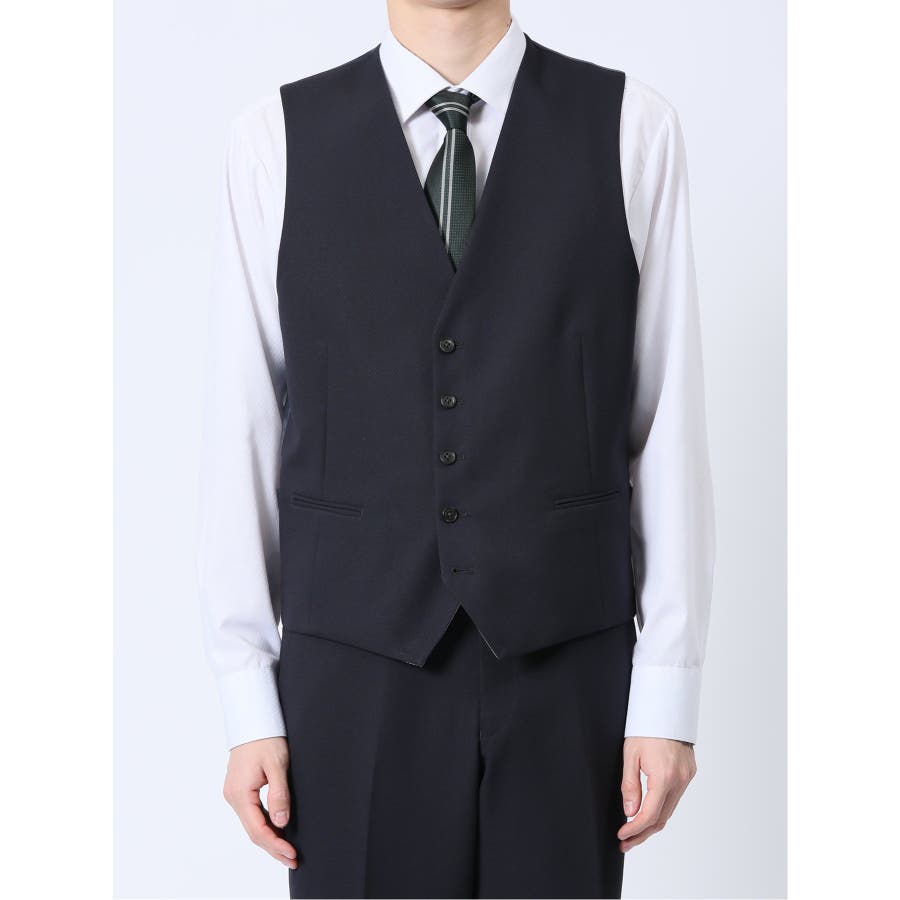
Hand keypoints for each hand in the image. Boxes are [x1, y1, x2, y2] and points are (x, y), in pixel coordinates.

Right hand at [223, 736, 297, 868]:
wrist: (253, 719)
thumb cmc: (265, 738)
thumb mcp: (277, 765)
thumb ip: (279, 794)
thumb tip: (281, 822)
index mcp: (240, 793)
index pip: (257, 829)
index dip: (275, 844)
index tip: (291, 853)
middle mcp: (233, 797)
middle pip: (253, 831)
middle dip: (273, 847)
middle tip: (292, 859)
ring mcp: (235, 793)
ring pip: (252, 824)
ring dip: (269, 838)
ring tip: (287, 851)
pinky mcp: (239, 789)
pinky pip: (251, 814)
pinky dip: (264, 825)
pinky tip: (277, 831)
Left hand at [618, 736, 696, 851]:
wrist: (666, 708)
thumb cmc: (645, 727)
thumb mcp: (630, 754)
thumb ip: (630, 785)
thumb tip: (630, 812)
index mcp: (663, 777)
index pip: (649, 815)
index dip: (634, 830)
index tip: (621, 836)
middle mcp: (679, 780)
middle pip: (661, 819)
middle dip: (642, 834)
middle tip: (626, 843)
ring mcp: (687, 778)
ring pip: (669, 810)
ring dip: (652, 823)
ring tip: (634, 832)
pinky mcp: (689, 773)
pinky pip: (675, 798)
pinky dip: (661, 809)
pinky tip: (648, 812)